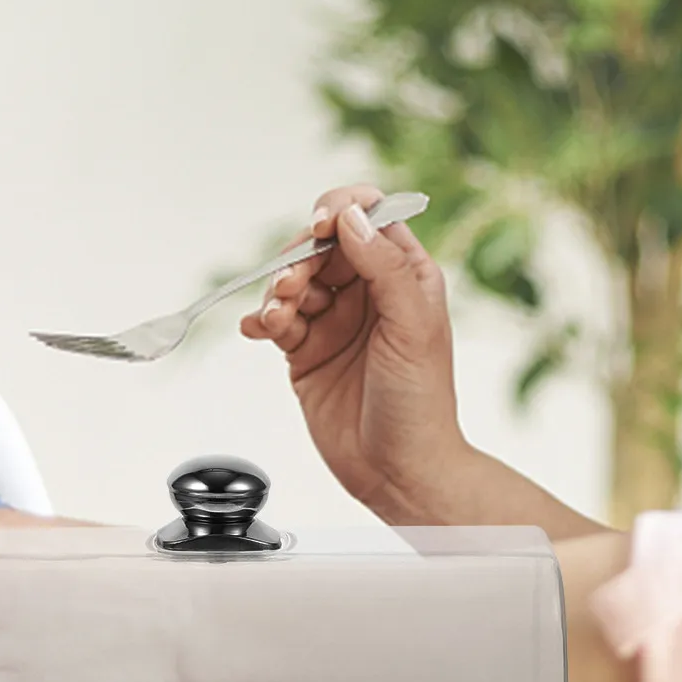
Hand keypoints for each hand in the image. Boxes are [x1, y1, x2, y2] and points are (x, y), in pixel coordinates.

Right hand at [239, 185, 470, 518]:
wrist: (398, 469)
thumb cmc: (420, 402)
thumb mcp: (412, 326)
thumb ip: (385, 267)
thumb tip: (353, 217)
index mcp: (405, 275)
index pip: (369, 217)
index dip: (342, 211)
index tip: (321, 226)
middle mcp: (368, 291)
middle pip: (322, 245)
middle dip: (301, 257)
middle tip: (294, 284)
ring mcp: (335, 320)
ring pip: (294, 279)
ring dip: (279, 289)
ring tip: (280, 316)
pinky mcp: (306, 349)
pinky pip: (276, 318)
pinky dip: (262, 318)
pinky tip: (260, 329)